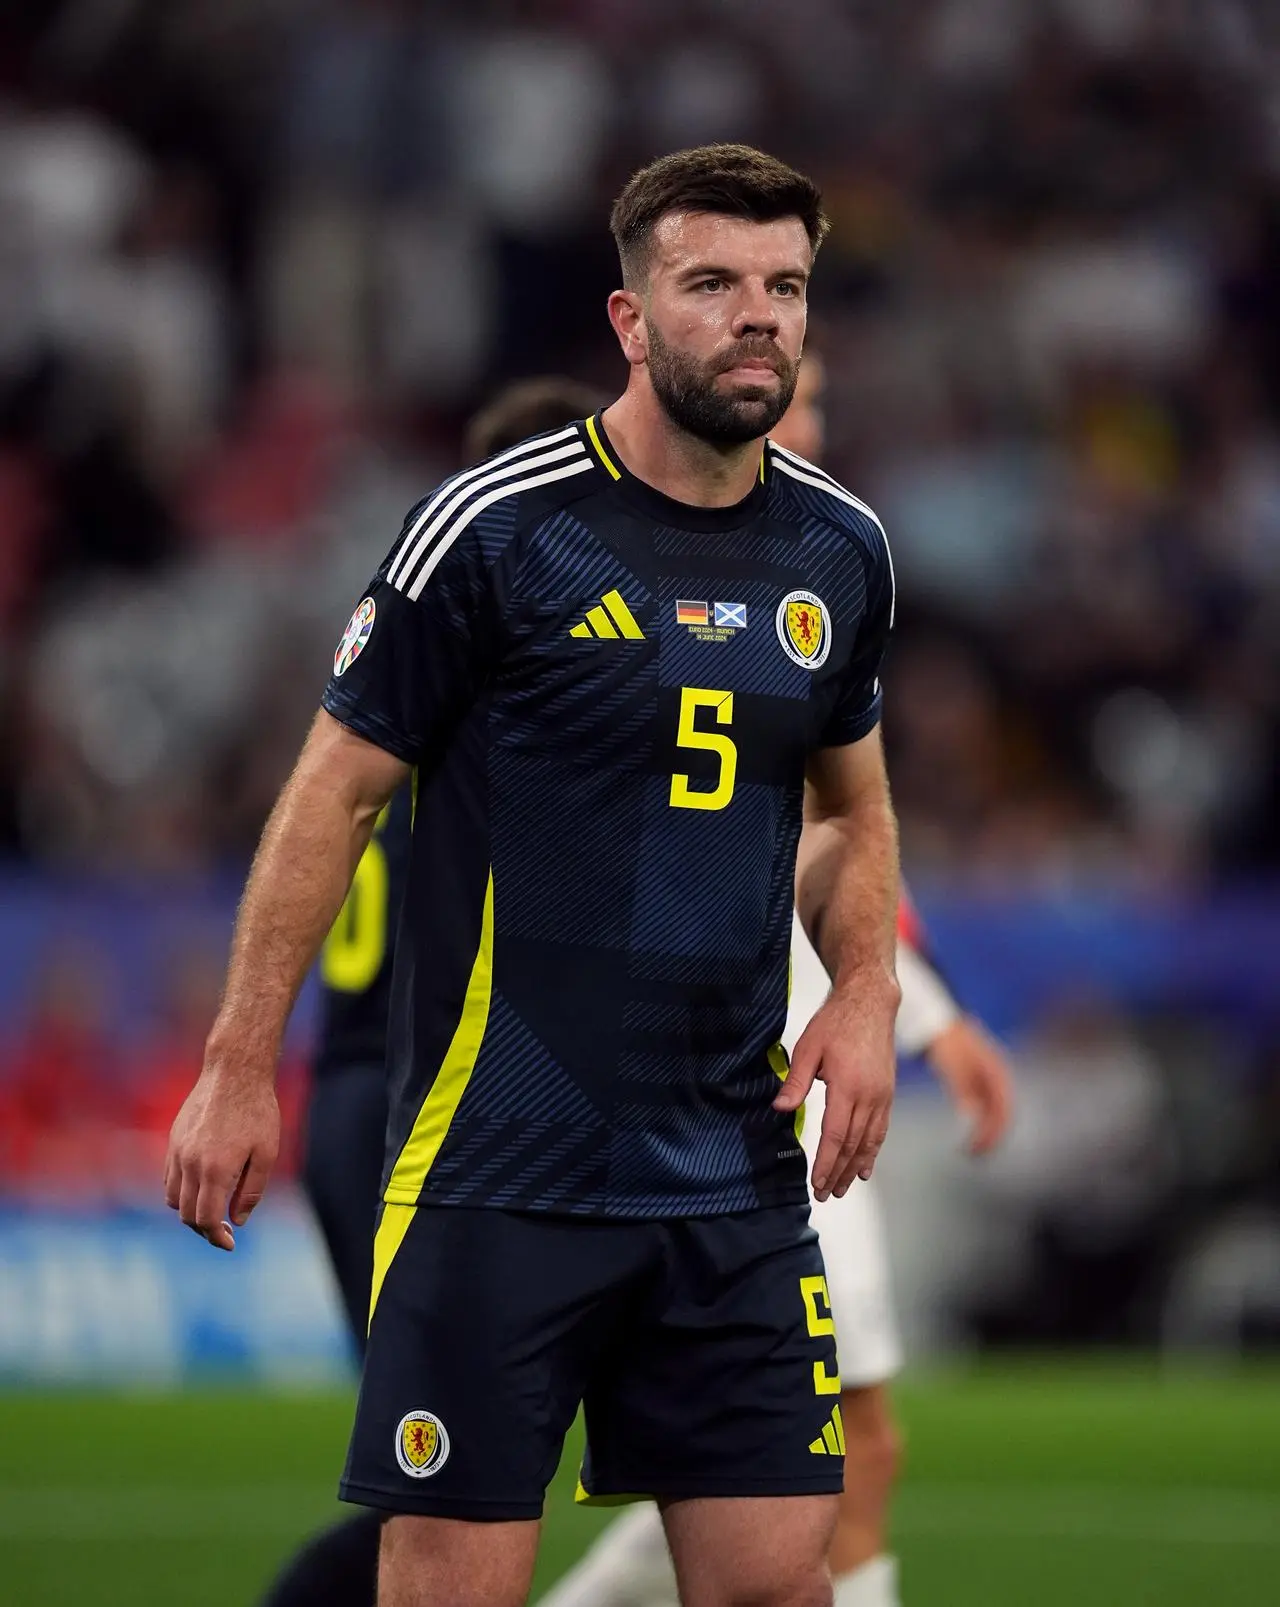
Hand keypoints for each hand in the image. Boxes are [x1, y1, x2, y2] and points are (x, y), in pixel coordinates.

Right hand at [164, 1063, 279, 1250]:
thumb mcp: (267, 1153)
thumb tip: (236, 1220)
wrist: (234, 1072)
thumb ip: (251, 1191)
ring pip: (173, 1198)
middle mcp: (190, 1163)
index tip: (230, 1243)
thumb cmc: (258, 1111)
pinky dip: (182, 1191)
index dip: (216, 1237)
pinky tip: (202, 1187)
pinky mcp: (173, 1140)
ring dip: (190, 1211)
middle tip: (224, 1231)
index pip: (205, 1219)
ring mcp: (177, 1151)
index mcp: (216, 1169)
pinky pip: (169, 1178)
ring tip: (212, 1210)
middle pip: (186, 1214)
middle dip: (204, 1229)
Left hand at [774, 983, 896, 1199]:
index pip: (835, 1136)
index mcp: (847, 1086)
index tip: (816, 1183)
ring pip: (869, 1142)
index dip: (825, 1163)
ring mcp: (882, 1096)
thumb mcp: (808, 1047)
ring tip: (842, 1188)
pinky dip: (872, 1152)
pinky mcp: (887, 1093)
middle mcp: (869, 1096)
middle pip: (853, 1145)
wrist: (871, 1003)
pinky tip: (865, 1167)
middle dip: (838, 1173)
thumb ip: (796, 1081)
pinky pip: (881, 1130)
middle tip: (826, 1195)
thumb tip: (780, 1109)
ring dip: (855, 1168)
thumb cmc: (836, 1022)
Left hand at [925, 1015, 1013, 1155]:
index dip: (993, 1132)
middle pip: (1003, 1114)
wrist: (937, 1021)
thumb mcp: (955, 1065)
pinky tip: (967, 1132)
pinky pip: (985, 1107)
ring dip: (987, 1132)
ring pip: (995, 1112)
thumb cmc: (947, 1042)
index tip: (977, 1147)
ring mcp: (990, 1079)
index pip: (1003, 1110)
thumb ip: (963, 1088)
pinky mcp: (980, 1081)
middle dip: (992, 1137)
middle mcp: (998, 1078)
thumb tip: (972, 1116)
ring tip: (970, 1149)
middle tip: (974, 1154)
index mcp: (997, 1074)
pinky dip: (980, 1122)